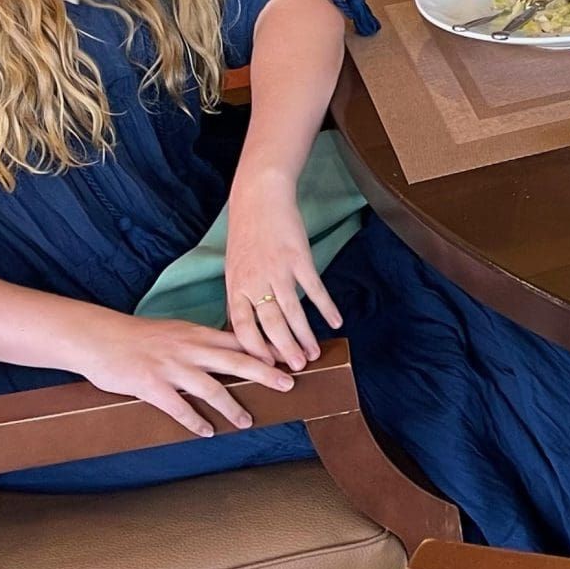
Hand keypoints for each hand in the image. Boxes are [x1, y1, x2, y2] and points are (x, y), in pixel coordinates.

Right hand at [68, 307, 294, 437]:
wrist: (98, 337)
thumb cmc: (137, 336)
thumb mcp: (176, 331)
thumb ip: (200, 342)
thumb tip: (225, 351)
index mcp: (197, 333)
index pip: (241, 339)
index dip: (267, 348)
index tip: (290, 355)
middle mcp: (190, 348)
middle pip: (237, 360)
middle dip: (265, 372)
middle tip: (288, 384)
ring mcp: (172, 367)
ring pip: (212, 388)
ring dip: (232, 407)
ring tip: (248, 422)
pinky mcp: (152, 385)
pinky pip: (179, 407)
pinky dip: (195, 421)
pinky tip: (207, 432)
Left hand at [223, 170, 341, 370]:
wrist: (259, 198)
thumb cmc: (245, 234)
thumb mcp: (234, 268)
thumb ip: (240, 297)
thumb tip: (245, 329)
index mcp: (235, 286)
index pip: (242, 327)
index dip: (254, 350)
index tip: (265, 368)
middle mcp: (255, 281)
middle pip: (270, 324)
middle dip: (283, 350)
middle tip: (296, 369)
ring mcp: (278, 270)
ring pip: (292, 312)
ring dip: (304, 335)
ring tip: (314, 354)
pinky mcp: (299, 258)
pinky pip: (314, 289)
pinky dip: (326, 307)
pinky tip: (335, 321)